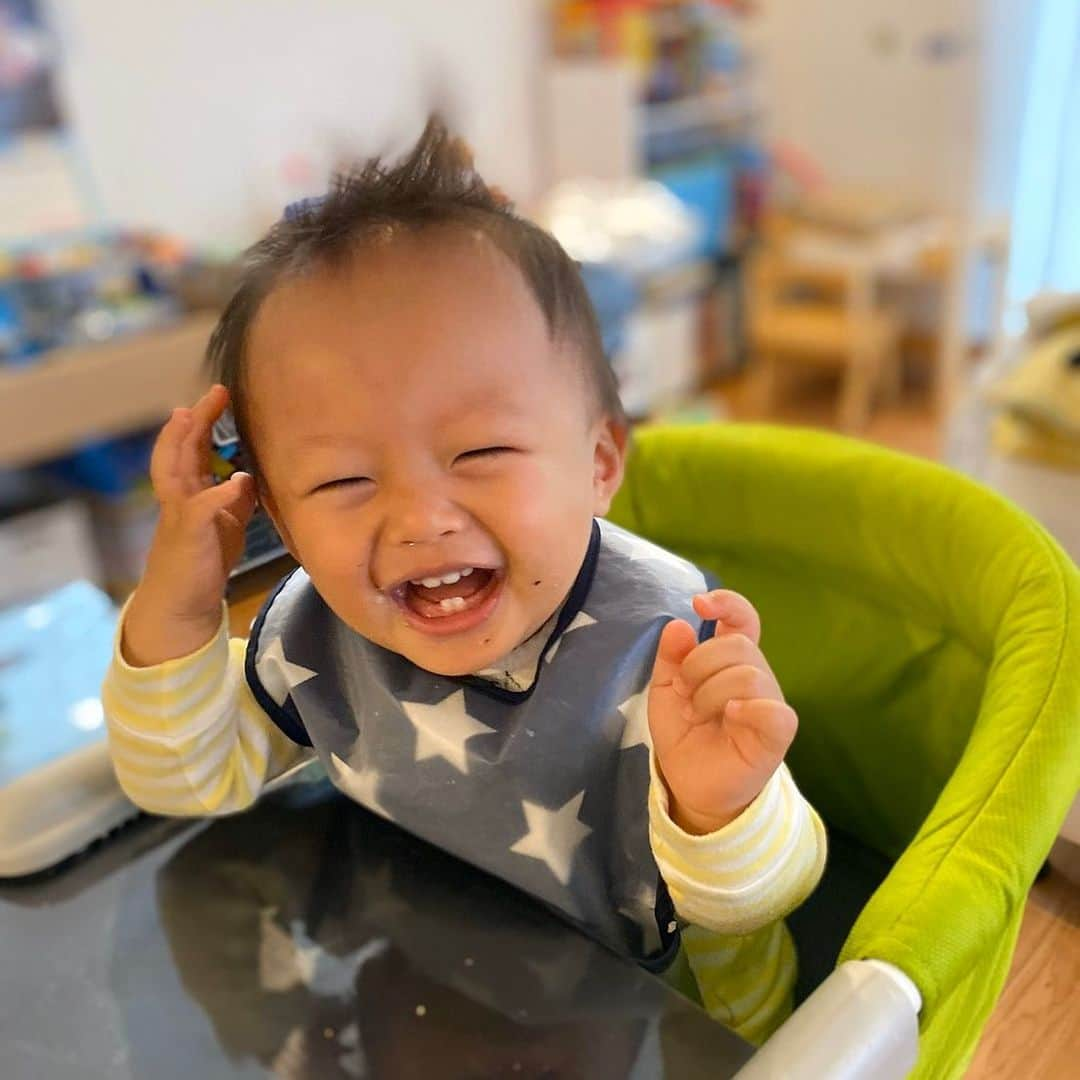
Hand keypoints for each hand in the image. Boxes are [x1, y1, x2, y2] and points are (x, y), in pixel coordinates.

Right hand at [122, 385, 257, 665]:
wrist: (185, 602)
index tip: (221, 396)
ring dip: (184, 443)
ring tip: (193, 417)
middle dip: (195, 420)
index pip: (194, 449)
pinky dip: (219, 494)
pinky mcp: (188, 536)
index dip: (204, 422)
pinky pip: (200, 509)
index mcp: (190, 492)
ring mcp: (179, 515)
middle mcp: (179, 497)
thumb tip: (249, 475)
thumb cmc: (204, 561)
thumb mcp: (227, 524)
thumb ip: (236, 499)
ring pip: (174, 470)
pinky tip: (237, 481)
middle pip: (180, 450)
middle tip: (215, 392)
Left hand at [648, 590, 797, 834]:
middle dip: (698, 666)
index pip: (743, 619)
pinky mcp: (777, 734)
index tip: (701, 603)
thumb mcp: (665, 690)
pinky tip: (730, 716)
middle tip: (682, 694)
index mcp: (730, 660)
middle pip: (737, 646)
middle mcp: (755, 675)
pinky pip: (774, 710)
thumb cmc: (684, 734)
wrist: (690, 785)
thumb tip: (679, 624)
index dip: (728, 603)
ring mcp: (769, 703)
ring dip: (709, 694)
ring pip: (748, 674)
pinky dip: (748, 708)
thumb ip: (670, 657)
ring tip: (695, 715)